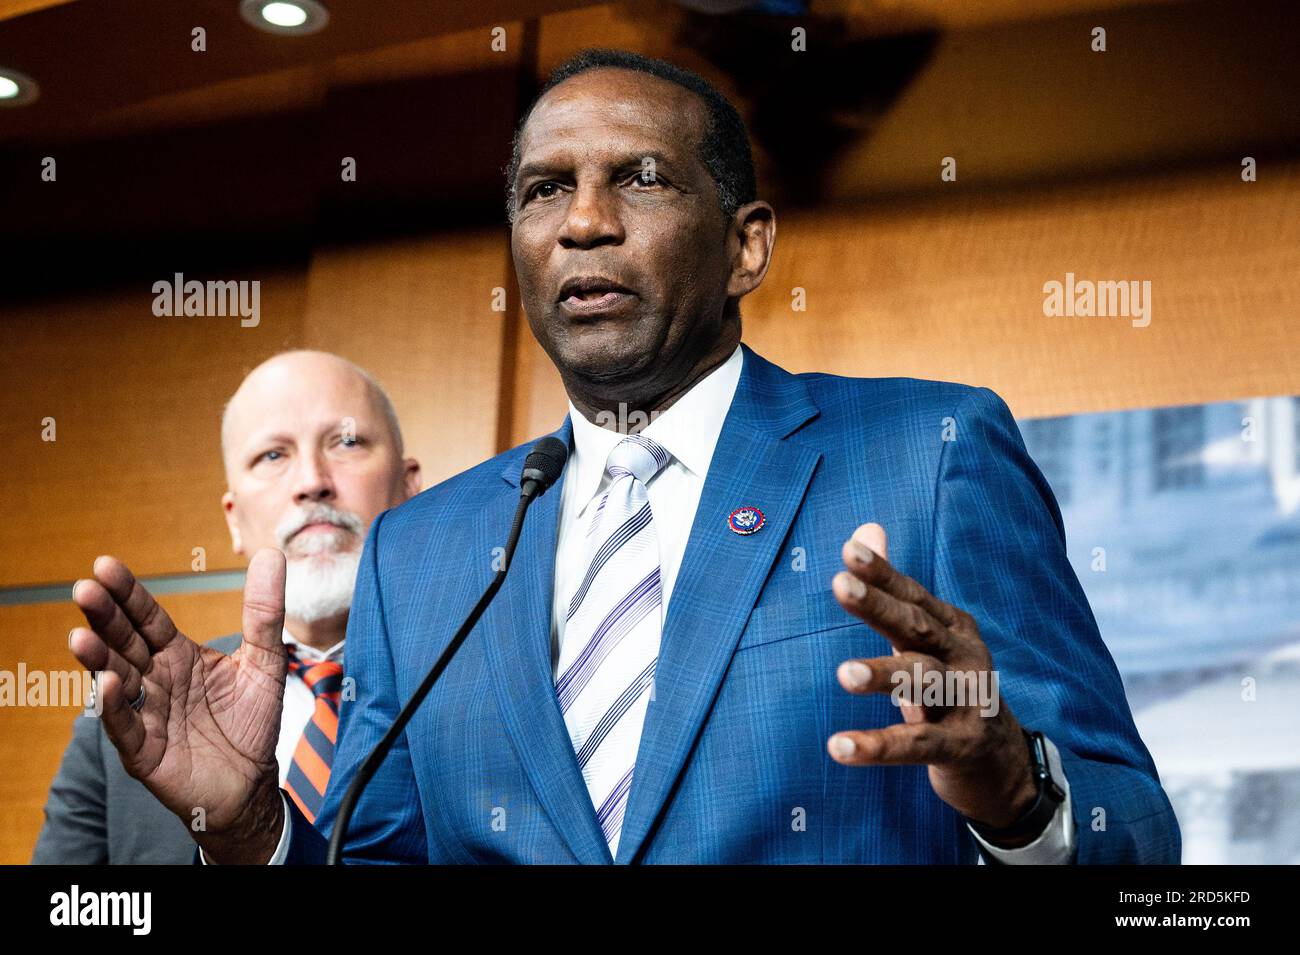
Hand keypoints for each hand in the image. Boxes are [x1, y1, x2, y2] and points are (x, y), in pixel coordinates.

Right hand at [68, 549, 287, 862]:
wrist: (252, 783)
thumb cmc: (252, 722)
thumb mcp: (265, 661)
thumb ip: (264, 612)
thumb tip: (269, 555)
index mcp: (178, 655)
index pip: (147, 618)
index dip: (128, 593)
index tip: (106, 565)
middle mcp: (156, 680)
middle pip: (124, 642)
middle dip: (104, 617)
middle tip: (84, 588)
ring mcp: (147, 714)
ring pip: (116, 681)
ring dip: (98, 659)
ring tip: (81, 636)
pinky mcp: (145, 752)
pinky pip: (126, 728)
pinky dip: (116, 708)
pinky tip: (108, 684)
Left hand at [827, 523, 1039, 846]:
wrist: (1002, 760)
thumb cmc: (949, 689)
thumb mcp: (925, 638)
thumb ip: (891, 590)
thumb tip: (863, 530)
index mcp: (952, 628)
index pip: (911, 596)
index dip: (882, 573)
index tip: (849, 551)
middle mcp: (963, 657)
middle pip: (917, 627)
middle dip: (878, 605)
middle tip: (840, 585)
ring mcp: (967, 701)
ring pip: (923, 681)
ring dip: (884, 675)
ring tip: (844, 673)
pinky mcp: (961, 745)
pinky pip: (916, 744)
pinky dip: (879, 745)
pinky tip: (839, 747)